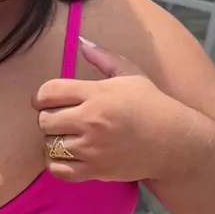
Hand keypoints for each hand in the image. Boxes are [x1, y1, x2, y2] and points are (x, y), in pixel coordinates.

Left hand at [33, 39, 196, 183]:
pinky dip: (56, 164)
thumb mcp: (132, 75)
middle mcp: (91, 120)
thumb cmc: (152, 105)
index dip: (41, 96)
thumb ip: (104, 58)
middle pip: (45, 120)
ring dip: (52, 141)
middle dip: (47, 118)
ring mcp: (92, 147)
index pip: (48, 92)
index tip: (46, 100)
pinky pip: (59, 170)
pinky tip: (65, 156)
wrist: (174, 142)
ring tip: (64, 137)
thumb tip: (81, 43)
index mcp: (97, 93)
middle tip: (59, 119)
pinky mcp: (96, 170)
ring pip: (49, 145)